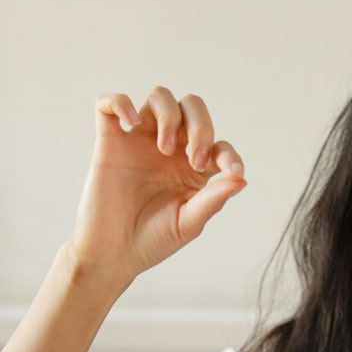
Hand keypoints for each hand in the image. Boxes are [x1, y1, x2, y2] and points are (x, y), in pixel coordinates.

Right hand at [68, 86, 246, 282]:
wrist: (113, 254)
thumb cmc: (154, 240)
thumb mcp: (189, 223)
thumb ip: (213, 199)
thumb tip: (242, 178)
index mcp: (194, 167)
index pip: (219, 145)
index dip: (230, 154)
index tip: (233, 172)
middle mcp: (171, 148)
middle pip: (192, 108)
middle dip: (201, 126)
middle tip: (193, 160)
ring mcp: (140, 142)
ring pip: (159, 97)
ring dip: (169, 115)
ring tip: (165, 149)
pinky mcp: (110, 143)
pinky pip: (109, 105)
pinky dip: (120, 102)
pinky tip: (131, 121)